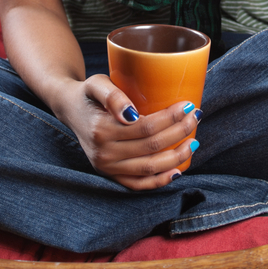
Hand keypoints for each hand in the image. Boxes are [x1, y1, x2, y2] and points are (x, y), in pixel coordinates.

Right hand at [54, 74, 200, 189]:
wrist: (70, 109)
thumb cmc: (88, 93)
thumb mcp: (96, 84)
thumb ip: (112, 95)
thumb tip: (131, 114)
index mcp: (101, 130)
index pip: (146, 127)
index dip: (171, 118)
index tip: (188, 105)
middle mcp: (104, 153)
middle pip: (152, 147)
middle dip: (180, 132)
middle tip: (196, 116)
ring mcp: (107, 168)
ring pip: (149, 168)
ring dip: (177, 157)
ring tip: (194, 142)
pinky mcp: (111, 176)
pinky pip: (139, 184)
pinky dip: (160, 180)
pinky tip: (178, 169)